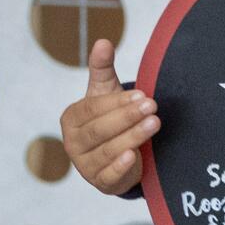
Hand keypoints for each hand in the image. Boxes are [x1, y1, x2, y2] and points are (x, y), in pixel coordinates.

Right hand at [60, 38, 159, 195]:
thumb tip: (103, 41)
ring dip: (132, 137)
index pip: (92, 108)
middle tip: (152, 105)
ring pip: (108, 151)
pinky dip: (120, 167)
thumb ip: (102, 68)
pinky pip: (109, 176)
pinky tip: (134, 155)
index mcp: (71, 119)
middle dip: (127, 117)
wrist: (120, 150)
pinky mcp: (100, 183)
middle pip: (99, 130)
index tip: (140, 94)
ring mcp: (85, 166)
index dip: (116, 102)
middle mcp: (73, 143)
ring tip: (154, 123)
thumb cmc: (108, 117)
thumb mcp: (105, 92)